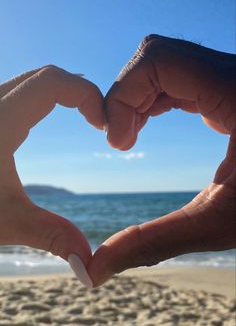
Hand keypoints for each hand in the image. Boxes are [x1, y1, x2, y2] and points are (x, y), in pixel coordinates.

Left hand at [0, 66, 103, 267]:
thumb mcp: (4, 221)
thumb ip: (52, 236)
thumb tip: (89, 266)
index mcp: (0, 119)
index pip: (54, 83)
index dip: (87, 94)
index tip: (102, 125)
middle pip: (44, 77)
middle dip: (78, 92)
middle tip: (97, 122)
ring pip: (28, 82)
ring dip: (59, 94)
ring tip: (81, 118)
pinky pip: (14, 94)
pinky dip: (39, 101)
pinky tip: (40, 126)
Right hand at [88, 34, 235, 285]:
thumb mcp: (220, 224)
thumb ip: (154, 244)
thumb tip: (95, 269)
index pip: (161, 59)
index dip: (124, 95)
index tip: (118, 144)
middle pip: (159, 55)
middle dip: (126, 95)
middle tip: (120, 140)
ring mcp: (233, 79)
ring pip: (167, 63)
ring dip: (137, 97)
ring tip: (128, 137)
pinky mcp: (229, 89)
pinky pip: (180, 76)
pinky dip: (154, 97)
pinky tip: (146, 125)